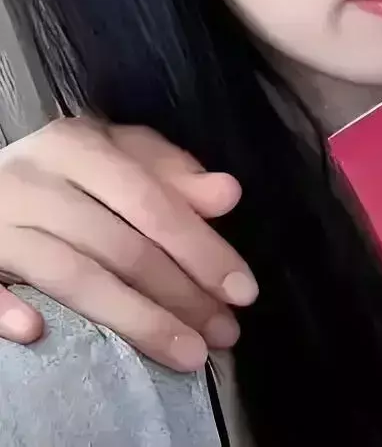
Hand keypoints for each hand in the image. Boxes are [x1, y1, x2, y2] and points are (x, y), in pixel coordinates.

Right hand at [0, 118, 257, 368]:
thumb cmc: (66, 172)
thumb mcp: (119, 158)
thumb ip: (173, 176)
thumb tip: (228, 195)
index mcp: (79, 145)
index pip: (153, 202)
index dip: (202, 248)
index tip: (243, 290)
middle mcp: (36, 178)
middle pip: (121, 245)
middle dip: (181, 295)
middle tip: (224, 332)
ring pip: (73, 276)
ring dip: (136, 320)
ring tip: (187, 353)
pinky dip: (7, 310)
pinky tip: (39, 333)